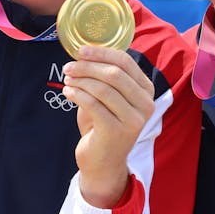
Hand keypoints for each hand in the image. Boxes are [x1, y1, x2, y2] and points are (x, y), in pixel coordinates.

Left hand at [62, 46, 155, 207]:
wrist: (103, 162)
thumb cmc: (104, 125)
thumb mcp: (110, 98)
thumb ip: (106, 77)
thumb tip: (86, 52)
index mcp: (147, 91)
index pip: (126, 62)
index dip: (101, 53)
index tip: (80, 50)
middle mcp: (145, 105)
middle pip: (114, 74)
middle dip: (87, 66)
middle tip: (69, 66)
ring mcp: (133, 120)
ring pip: (102, 88)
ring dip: (80, 80)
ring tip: (67, 79)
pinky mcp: (116, 132)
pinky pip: (93, 105)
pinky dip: (77, 94)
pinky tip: (68, 92)